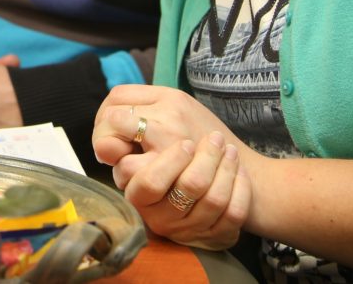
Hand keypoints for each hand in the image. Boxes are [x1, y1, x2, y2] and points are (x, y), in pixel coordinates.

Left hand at [92, 84, 245, 168]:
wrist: (246, 175)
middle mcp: (169, 111)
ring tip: (131, 167)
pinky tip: (142, 180)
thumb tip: (104, 145)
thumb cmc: (210, 149)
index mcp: (170, 95)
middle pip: (110, 117)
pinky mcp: (170, 166)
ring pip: (114, 144)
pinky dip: (129, 176)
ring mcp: (170, 136)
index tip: (116, 134)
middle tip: (115, 153)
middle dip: (104, 137)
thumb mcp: (183, 119)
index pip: (118, 95)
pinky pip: (129, 169)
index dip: (109, 116)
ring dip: (115, 160)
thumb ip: (147, 119)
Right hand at [119, 132, 250, 249]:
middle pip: (189, 186)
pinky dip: (240, 186)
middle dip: (205, 158)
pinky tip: (237, 169)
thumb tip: (111, 118)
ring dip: (225, 165)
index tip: (185, 143)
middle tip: (212, 140)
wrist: (203, 191)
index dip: (169, 160)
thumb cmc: (167, 159)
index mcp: (139, 195)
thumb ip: (127, 128)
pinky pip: (234, 212)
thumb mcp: (143, 144)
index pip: (147, 181)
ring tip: (226, 148)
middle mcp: (161, 217)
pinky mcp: (216, 235)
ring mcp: (189, 228)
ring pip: (215, 198)